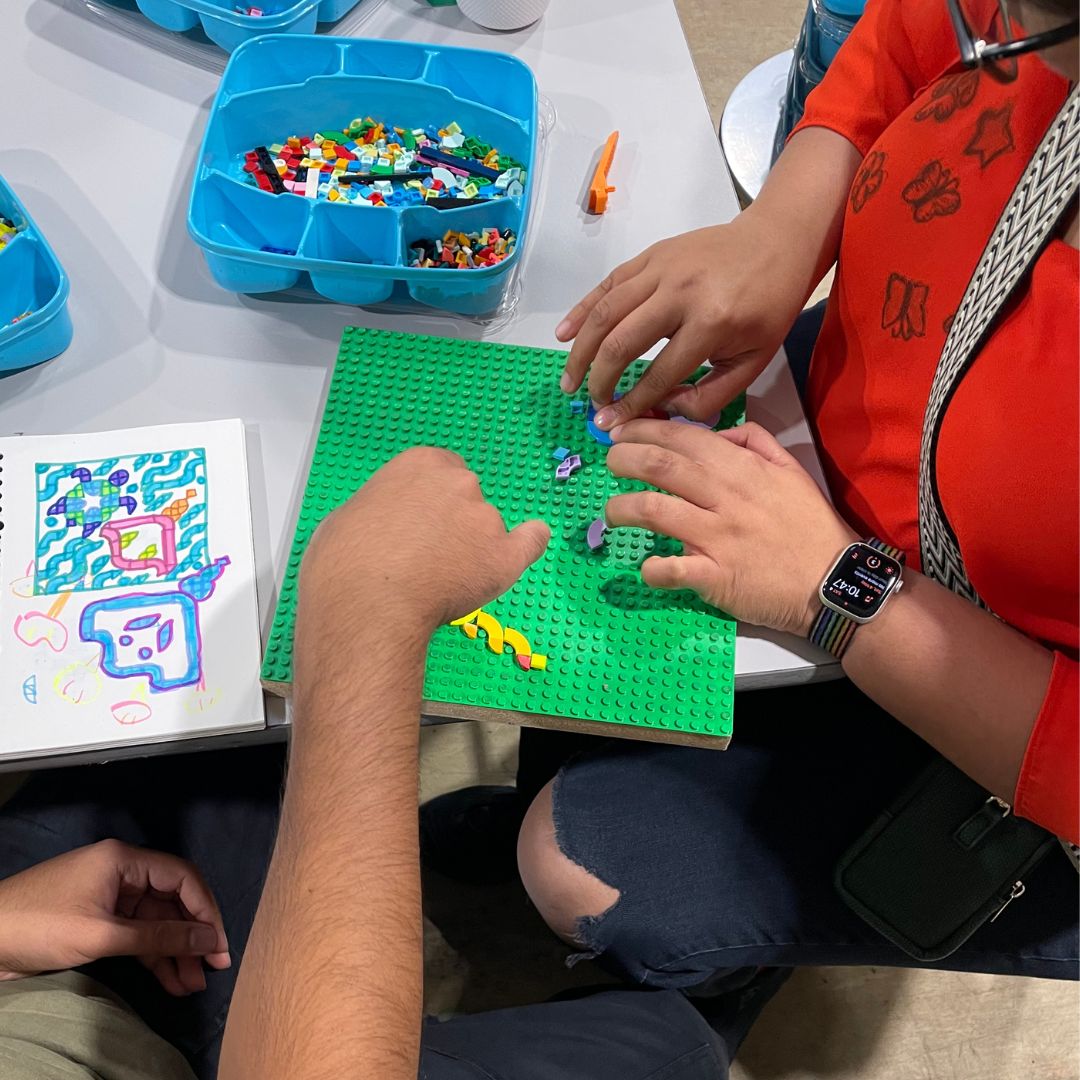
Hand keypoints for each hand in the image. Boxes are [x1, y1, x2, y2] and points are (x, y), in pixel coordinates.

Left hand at [0, 841, 229, 995]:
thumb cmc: (40, 926)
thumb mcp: (102, 934)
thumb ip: (159, 936)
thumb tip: (208, 940)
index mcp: (125, 861)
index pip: (181, 878)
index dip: (206, 911)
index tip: (219, 944)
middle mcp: (123, 874)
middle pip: (172, 902)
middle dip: (192, 936)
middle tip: (212, 968)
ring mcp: (110, 898)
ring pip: (156, 923)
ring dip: (175, 952)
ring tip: (193, 984)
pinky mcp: (98, 921)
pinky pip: (136, 936)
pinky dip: (153, 957)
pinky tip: (170, 980)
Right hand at [298, 447, 550, 648]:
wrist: (366, 602)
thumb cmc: (345, 561)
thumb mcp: (352, 514)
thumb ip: (385, 508)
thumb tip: (389, 523)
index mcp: (421, 463)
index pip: (444, 471)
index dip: (433, 501)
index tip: (422, 523)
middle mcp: (460, 482)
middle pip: (468, 498)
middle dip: (453, 523)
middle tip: (427, 557)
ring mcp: (486, 517)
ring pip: (488, 529)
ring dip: (473, 548)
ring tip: (442, 582)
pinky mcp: (506, 555)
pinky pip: (531, 542)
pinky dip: (528, 544)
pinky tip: (524, 547)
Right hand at [555, 214, 806, 429]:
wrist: (776, 241)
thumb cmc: (768, 306)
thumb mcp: (753, 361)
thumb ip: (709, 395)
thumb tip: (661, 411)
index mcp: (711, 323)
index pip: (658, 374)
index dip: (631, 404)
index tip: (612, 424)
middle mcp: (679, 293)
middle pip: (622, 343)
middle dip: (600, 381)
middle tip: (592, 405)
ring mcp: (660, 269)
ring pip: (606, 313)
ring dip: (581, 351)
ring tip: (569, 380)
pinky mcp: (649, 255)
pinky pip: (607, 285)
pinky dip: (581, 310)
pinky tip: (563, 334)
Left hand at [605, 421, 854, 634]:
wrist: (833, 584)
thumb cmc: (809, 527)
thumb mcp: (791, 470)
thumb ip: (755, 442)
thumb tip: (717, 433)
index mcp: (742, 468)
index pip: (682, 438)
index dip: (644, 430)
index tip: (622, 432)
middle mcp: (725, 497)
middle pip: (659, 466)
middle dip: (622, 458)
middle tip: (609, 462)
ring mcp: (717, 537)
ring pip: (653, 510)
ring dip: (621, 508)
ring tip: (612, 513)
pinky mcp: (714, 577)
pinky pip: (670, 569)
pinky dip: (650, 568)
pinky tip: (645, 567)